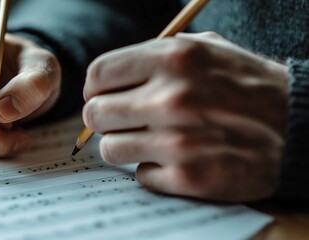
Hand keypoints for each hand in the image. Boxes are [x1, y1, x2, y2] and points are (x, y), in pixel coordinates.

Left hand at [83, 32, 288, 201]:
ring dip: (125, 146)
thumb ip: (155, 55)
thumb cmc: (245, 85)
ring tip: (150, 140)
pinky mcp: (188, 177)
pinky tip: (175, 159)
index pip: (98, 76)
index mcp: (172, 58)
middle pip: (96, 114)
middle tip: (126, 121)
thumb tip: (110, 77)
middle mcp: (171, 98)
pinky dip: (152, 168)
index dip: (96, 89)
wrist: (295, 127)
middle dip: (106, 119)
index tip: (104, 96)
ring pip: (111, 149)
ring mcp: (178, 141)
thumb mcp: (206, 48)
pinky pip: (141, 175)